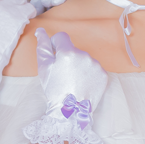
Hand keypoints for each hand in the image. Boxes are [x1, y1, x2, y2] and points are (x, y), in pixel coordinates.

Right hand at [0, 0, 37, 99]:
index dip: (5, 4)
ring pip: (22, 1)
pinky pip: (30, 9)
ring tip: (23, 20)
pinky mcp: (19, 15)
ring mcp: (9, 7)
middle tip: (17, 17)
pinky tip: (28, 21)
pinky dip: (31, 14)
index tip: (7, 12)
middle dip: (15, 6)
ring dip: (23, 10)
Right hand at [23, 29, 108, 143]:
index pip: (61, 37)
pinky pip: (93, 68)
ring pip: (84, 59)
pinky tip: (82, 84)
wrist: (71, 112)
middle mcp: (84, 55)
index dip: (55, 45)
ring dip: (78, 66)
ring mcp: (96, 65)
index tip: (54, 57)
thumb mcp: (44, 68)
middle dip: (67, 58)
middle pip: (73, 49)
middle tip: (63, 75)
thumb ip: (42, 46)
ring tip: (73, 81)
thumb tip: (40, 31)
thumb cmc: (55, 90)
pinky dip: (88, 74)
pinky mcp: (103, 74)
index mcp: (68, 52)